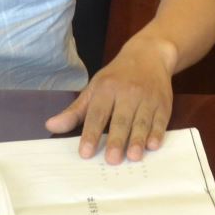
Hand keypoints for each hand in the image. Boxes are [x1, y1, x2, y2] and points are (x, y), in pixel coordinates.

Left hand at [45, 36, 176, 162]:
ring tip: (133, 156)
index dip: (90, 133)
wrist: (149, 55)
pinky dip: (157, 133)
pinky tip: (153, 145)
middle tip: (111, 160)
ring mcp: (147, 97)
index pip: (97, 114)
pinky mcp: (163, 103)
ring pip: (141, 121)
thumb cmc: (117, 77)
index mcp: (106, 88)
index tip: (85, 153)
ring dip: (137, 139)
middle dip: (116, 140)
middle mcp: (127, 92)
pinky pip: (161, 120)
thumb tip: (51, 126)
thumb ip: (75, 111)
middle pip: (121, 119)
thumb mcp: (94, 88)